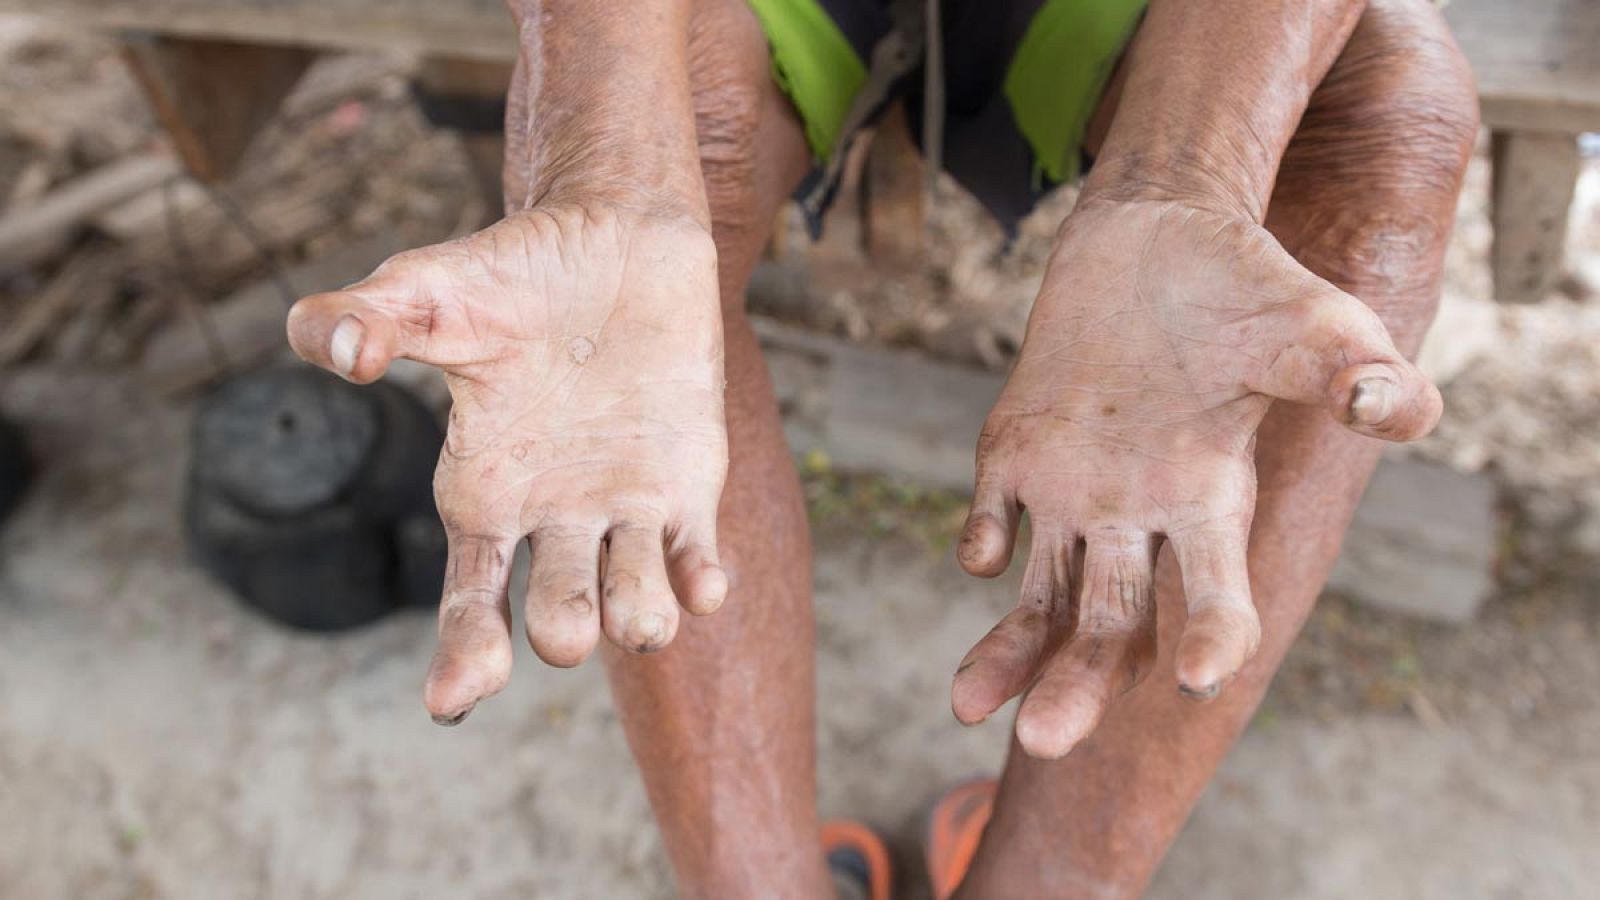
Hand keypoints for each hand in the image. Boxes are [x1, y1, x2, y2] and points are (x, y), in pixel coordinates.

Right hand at [288, 206, 728, 723]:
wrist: (616, 233)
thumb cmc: (513, 271)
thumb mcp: (427, 288)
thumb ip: (366, 318)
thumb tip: (331, 349)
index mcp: (483, 494)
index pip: (469, 599)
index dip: (461, 654)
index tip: (454, 700)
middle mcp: (552, 518)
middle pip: (554, 617)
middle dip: (561, 631)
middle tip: (565, 626)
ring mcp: (623, 507)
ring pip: (633, 601)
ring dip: (639, 620)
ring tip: (642, 621)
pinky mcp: (688, 484)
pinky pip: (696, 558)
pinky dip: (701, 582)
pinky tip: (704, 586)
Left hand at [951, 199, 1439, 757]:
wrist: (1153, 233)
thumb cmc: (1245, 283)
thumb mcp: (1312, 322)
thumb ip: (1353, 368)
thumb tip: (1401, 407)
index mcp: (1211, 501)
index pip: (1213, 595)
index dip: (1211, 635)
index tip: (1199, 675)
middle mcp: (1139, 515)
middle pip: (1110, 626)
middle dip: (1080, 685)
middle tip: (1045, 744)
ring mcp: (1072, 490)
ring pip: (1041, 596)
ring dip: (1011, 654)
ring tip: (969, 709)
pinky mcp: (1015, 452)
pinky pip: (990, 517)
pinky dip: (980, 538)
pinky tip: (981, 550)